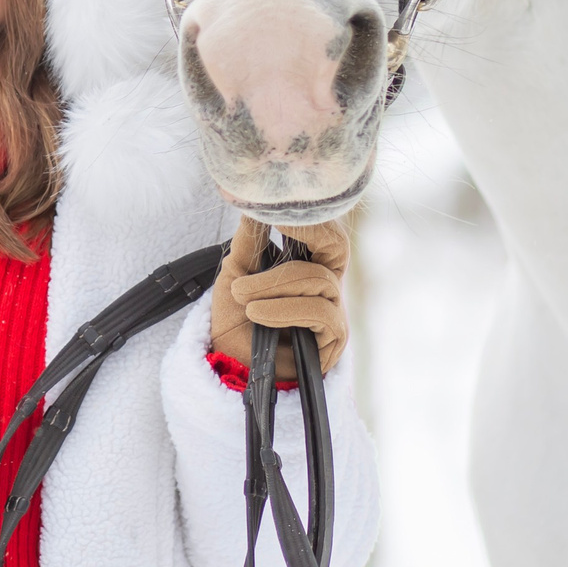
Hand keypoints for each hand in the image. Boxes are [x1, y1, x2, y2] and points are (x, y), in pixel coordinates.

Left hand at [207, 215, 348, 378]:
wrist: (230, 364)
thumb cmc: (236, 319)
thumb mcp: (236, 272)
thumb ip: (250, 239)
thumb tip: (256, 202)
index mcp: (308, 263)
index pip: (324, 231)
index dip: (309, 217)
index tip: (279, 206)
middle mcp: (327, 285)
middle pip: (337, 246)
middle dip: (308, 233)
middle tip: (280, 226)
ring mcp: (334, 310)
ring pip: (317, 280)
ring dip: (273, 285)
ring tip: (240, 293)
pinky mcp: (334, 338)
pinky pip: (318, 312)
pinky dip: (283, 309)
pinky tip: (256, 313)